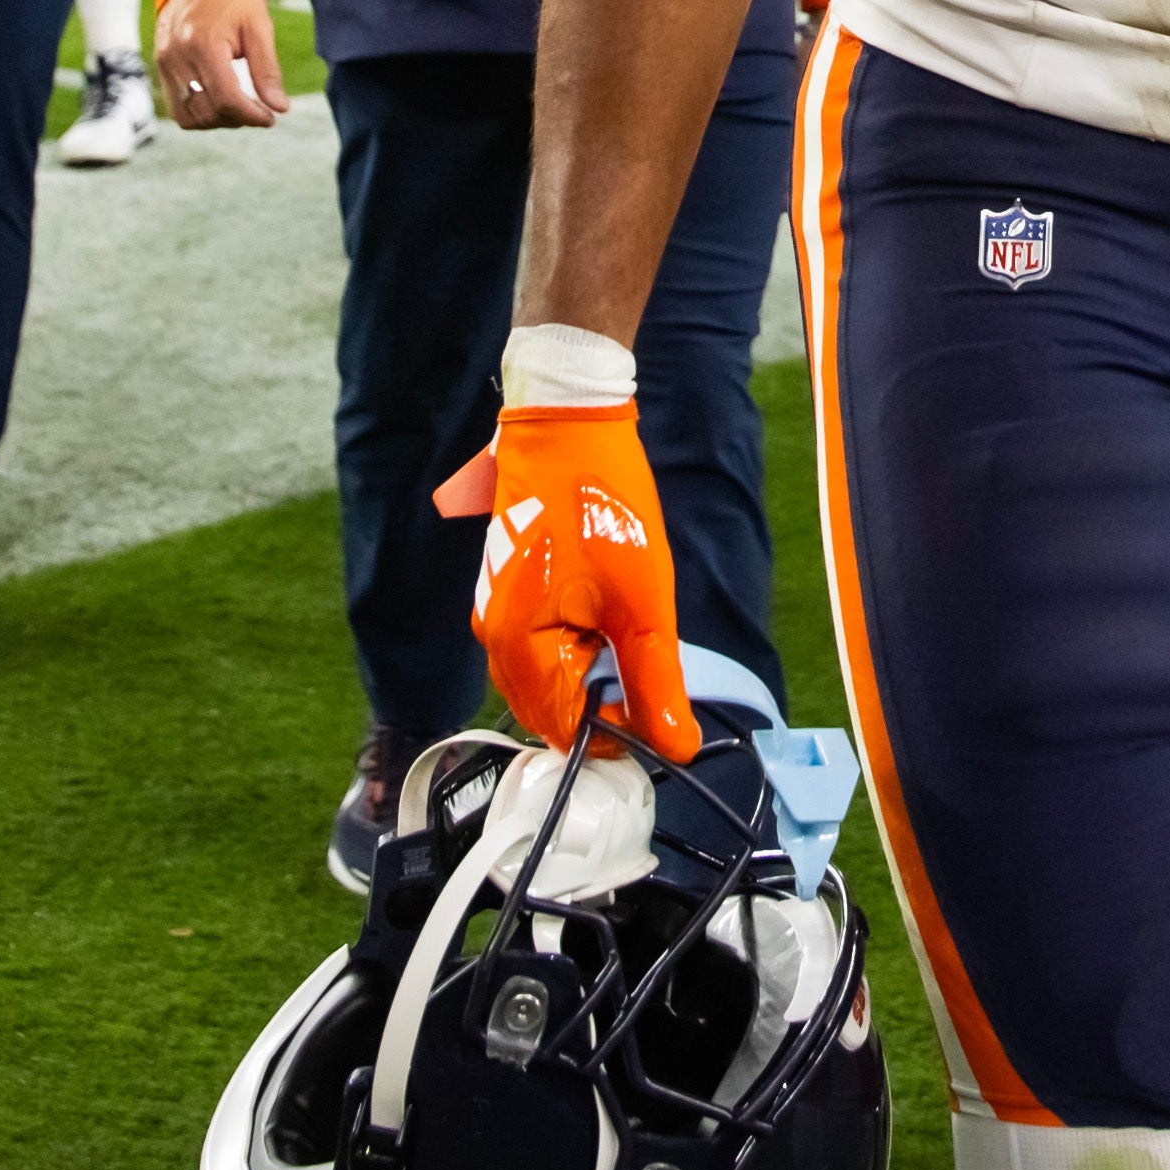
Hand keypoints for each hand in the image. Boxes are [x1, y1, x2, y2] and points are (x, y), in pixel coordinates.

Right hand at [151, 0, 286, 129]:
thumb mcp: (258, 26)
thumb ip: (267, 69)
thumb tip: (279, 107)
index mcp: (204, 45)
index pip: (227, 99)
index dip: (252, 116)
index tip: (270, 117)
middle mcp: (178, 58)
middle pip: (208, 112)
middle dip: (237, 119)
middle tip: (258, 110)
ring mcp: (165, 63)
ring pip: (188, 117)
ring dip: (217, 120)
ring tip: (239, 107)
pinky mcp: (160, 66)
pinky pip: (175, 107)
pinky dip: (198, 113)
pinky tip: (218, 101)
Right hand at [439, 400, 700, 761]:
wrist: (569, 421)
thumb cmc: (603, 504)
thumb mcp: (642, 602)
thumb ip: (655, 681)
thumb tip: (676, 748)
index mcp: (517, 647)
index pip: (565, 731)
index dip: (617, 736)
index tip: (660, 715)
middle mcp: (494, 639)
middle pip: (551, 711)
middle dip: (603, 707)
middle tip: (652, 674)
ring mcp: (497, 613)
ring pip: (548, 680)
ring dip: (592, 676)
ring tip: (632, 638)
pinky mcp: (510, 592)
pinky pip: (542, 647)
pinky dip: (578, 649)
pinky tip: (609, 618)